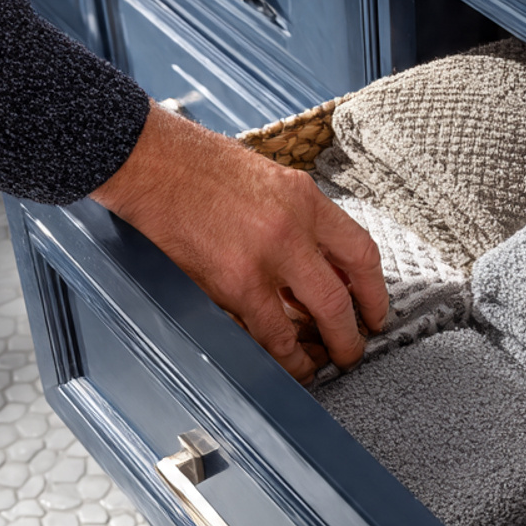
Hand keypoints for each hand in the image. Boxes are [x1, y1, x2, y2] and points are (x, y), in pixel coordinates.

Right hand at [91, 103, 387, 383]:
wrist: (149, 161)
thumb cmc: (201, 168)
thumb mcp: (269, 182)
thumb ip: (300, 223)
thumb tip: (320, 272)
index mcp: (306, 199)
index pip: (361, 253)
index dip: (375, 293)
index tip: (376, 314)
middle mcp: (292, 229)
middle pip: (339, 299)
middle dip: (351, 336)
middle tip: (353, 352)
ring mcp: (262, 260)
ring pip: (307, 324)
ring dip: (316, 353)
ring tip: (318, 364)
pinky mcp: (230, 283)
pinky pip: (266, 333)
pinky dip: (280, 354)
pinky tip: (285, 361)